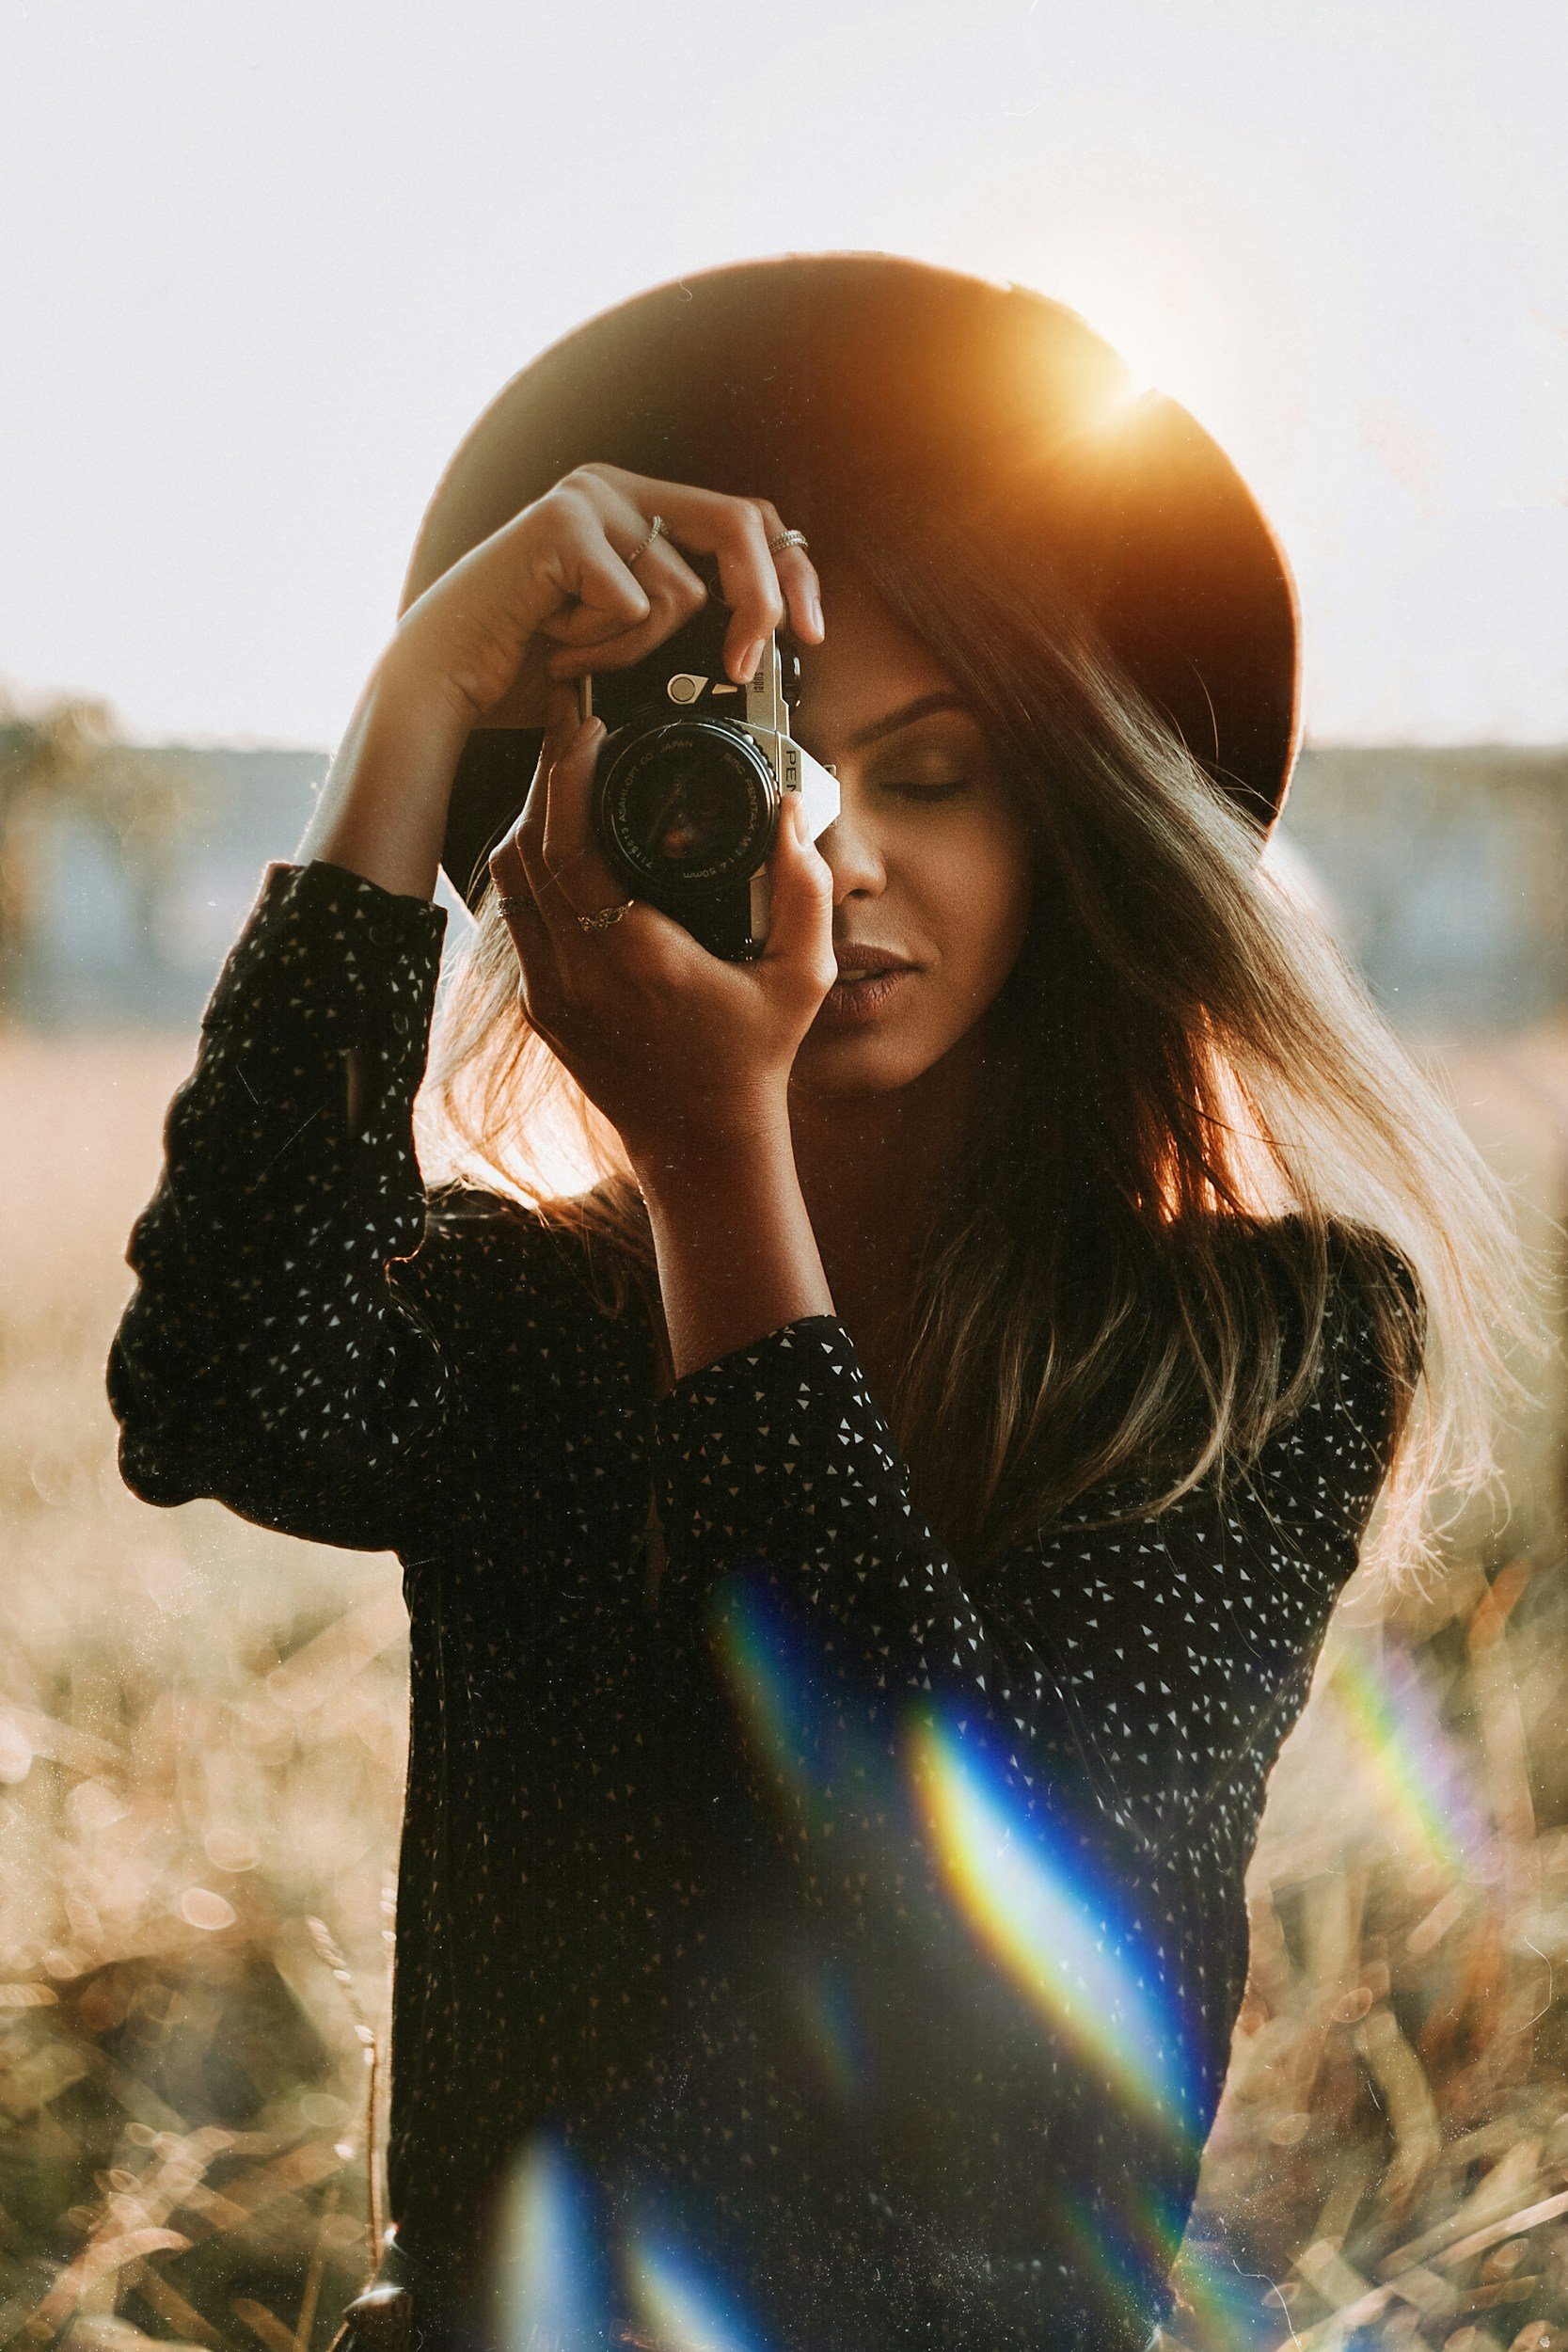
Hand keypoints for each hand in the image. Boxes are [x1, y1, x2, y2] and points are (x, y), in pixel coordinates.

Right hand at [388, 461, 824, 729]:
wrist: (446, 683)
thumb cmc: (529, 667)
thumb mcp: (627, 643)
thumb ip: (684, 623)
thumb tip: (769, 645)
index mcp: (638, 507)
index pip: (747, 517)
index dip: (791, 573)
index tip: (812, 634)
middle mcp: (616, 488)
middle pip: (740, 525)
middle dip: (760, 605)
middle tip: (743, 669)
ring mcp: (588, 499)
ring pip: (681, 592)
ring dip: (637, 651)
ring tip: (577, 656)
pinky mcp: (563, 525)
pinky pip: (633, 605)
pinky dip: (601, 648)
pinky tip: (554, 646)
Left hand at [488, 686, 835, 1169]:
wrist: (701, 1148)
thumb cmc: (754, 1061)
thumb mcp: (804, 978)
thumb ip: (807, 890)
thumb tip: (791, 811)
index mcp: (635, 957)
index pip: (568, 843)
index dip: (566, 773)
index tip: (586, 726)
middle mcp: (576, 974)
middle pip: (524, 848)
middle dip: (542, 780)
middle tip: (573, 733)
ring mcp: (549, 994)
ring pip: (508, 882)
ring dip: (528, 822)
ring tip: (565, 779)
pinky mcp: (540, 1008)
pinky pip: (517, 919)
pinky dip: (532, 871)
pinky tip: (563, 845)